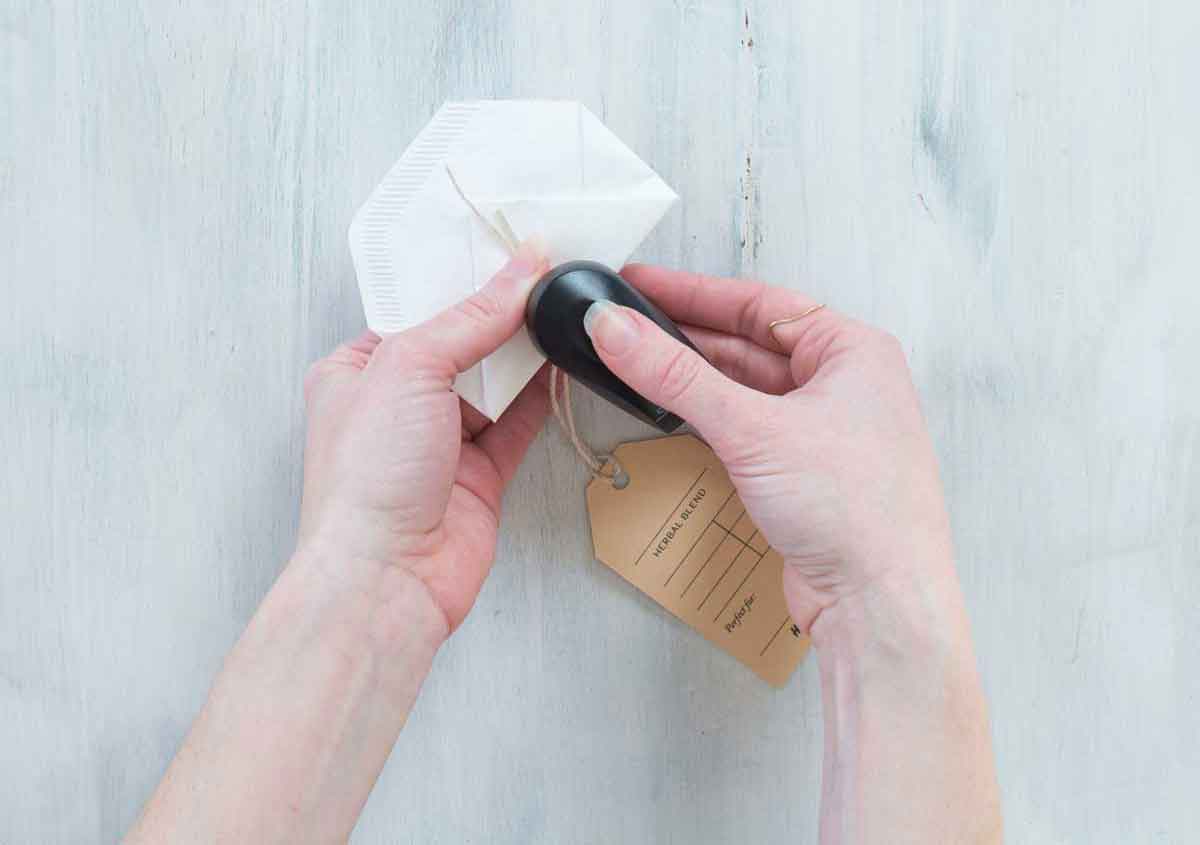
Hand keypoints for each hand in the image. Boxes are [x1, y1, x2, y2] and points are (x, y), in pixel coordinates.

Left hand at [299, 241, 550, 631]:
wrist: (387, 576)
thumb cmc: (366, 479)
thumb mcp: (410, 368)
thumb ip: (470, 318)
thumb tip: (517, 272)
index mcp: (357, 370)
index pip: (416, 308)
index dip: (461, 278)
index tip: (506, 248)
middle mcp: (397, 404)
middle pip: (460, 342)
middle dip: (499, 312)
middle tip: (545, 269)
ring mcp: (440, 441)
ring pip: (493, 381)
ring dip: (525, 351)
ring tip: (561, 305)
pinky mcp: (480, 474)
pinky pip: (518, 423)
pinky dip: (541, 395)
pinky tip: (564, 361)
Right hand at [584, 265, 953, 630]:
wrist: (880, 603)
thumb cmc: (854, 509)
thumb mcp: (753, 428)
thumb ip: (676, 376)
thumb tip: (616, 327)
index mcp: (853, 351)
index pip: (760, 303)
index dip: (693, 292)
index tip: (639, 284)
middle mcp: (845, 384)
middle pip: (751, 344)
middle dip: (687, 335)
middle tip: (624, 323)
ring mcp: (826, 430)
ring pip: (748, 388)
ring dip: (696, 378)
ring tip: (637, 361)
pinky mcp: (806, 473)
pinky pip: (750, 427)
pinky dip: (711, 417)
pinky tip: (675, 410)